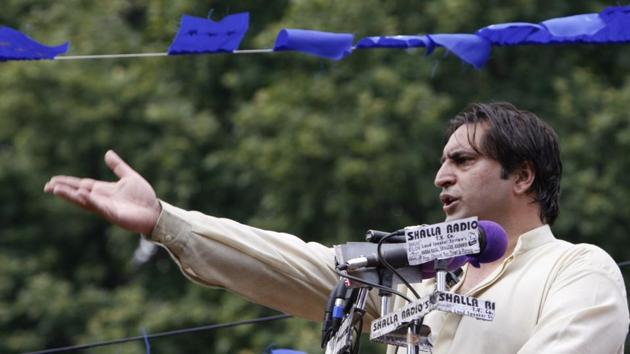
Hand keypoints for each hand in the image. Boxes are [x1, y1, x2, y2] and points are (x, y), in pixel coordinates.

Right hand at [44, 150, 161, 234]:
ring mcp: (106, 208)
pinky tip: (80, 195)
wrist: (156, 212)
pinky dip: (90, 200)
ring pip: (84, 201)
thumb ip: (118, 166)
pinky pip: (99, 207)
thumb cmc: (144, 197)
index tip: (53, 180)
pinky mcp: (113, 215)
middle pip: (78, 193)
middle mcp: (102, 199)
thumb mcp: (129, 177)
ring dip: (70, 196)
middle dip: (63, 190)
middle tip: (47, 187)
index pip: (82, 185)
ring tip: (56, 190)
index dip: (68, 183)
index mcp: (104, 190)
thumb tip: (107, 153)